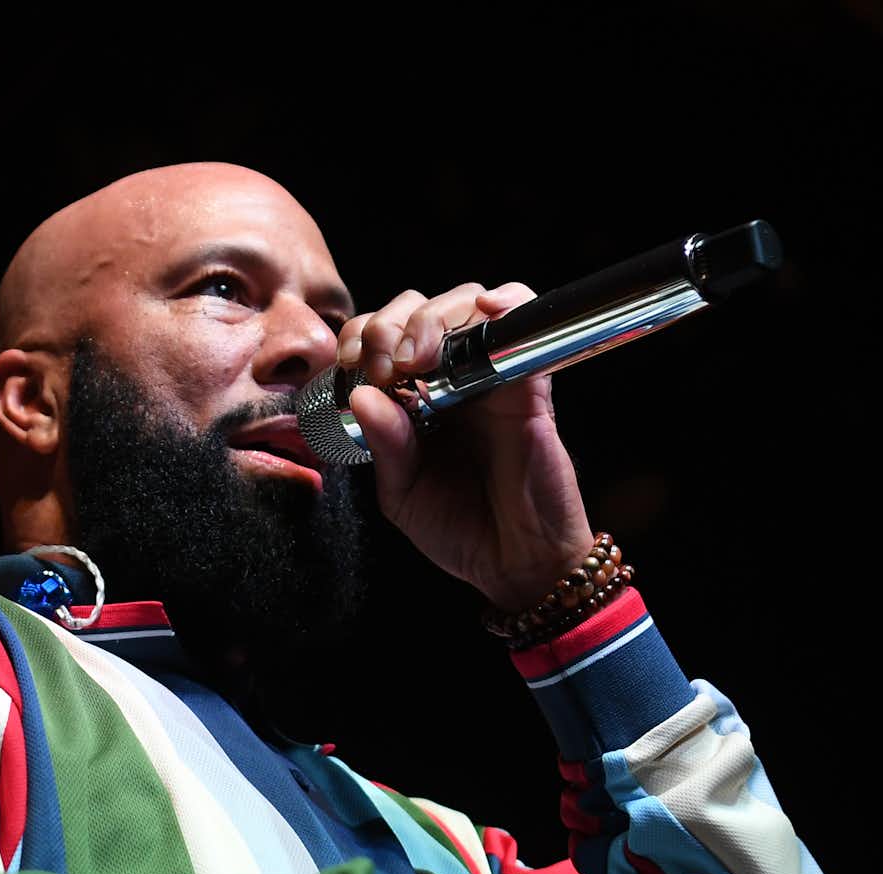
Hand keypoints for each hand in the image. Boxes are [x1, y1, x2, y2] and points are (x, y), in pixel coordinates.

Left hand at [337, 282, 596, 609]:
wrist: (516, 563)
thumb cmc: (461, 529)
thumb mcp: (402, 492)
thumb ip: (383, 445)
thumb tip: (361, 396)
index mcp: (412, 397)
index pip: (380, 336)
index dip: (361, 338)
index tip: (353, 370)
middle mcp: (451, 378)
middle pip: (418, 307)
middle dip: (389, 325)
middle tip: (386, 368)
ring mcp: (491, 376)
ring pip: (465, 302)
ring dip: (433, 317)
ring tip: (417, 358)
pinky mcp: (529, 384)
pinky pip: (525, 323)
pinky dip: (509, 301)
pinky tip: (488, 309)